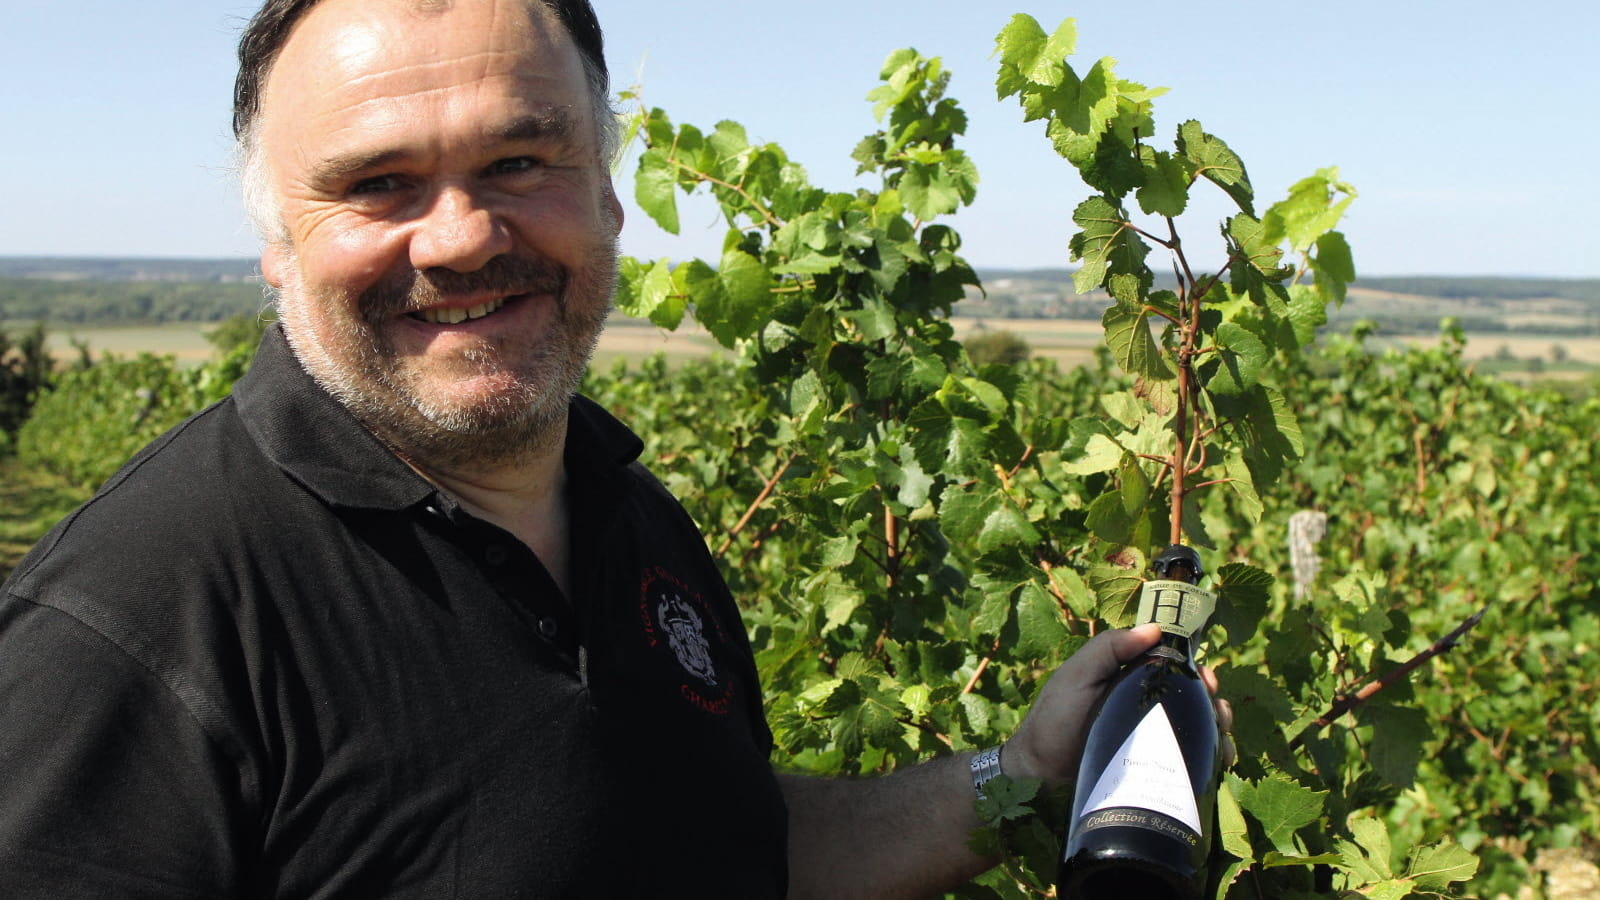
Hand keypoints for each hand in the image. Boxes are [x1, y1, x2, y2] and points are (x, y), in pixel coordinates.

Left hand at [1004, 624, 1235, 785]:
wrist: (1041, 774)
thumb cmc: (1054, 718)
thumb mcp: (1078, 675)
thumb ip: (1109, 648)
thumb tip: (1155, 629)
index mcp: (1130, 679)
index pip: (1174, 668)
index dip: (1195, 670)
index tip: (1207, 678)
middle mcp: (1144, 706)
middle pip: (1192, 699)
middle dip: (1212, 702)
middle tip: (1216, 710)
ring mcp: (1151, 738)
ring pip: (1196, 729)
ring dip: (1217, 729)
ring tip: (1220, 736)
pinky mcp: (1154, 768)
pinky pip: (1189, 760)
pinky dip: (1210, 758)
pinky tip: (1219, 761)